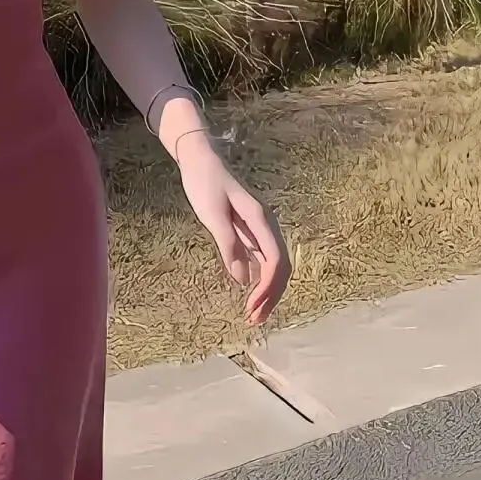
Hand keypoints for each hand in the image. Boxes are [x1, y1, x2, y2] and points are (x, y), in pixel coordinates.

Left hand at [175, 133, 289, 326]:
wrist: (200, 160)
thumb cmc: (204, 184)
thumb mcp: (212, 215)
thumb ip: (228, 244)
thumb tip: (242, 280)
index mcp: (260, 220)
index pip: (275, 261)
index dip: (267, 288)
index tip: (251, 308)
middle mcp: (266, 226)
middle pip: (280, 267)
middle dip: (271, 295)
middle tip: (253, 320)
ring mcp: (259, 229)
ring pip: (274, 265)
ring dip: (267, 290)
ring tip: (253, 313)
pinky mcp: (249, 231)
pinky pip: (263, 259)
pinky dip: (260, 279)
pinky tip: (250, 292)